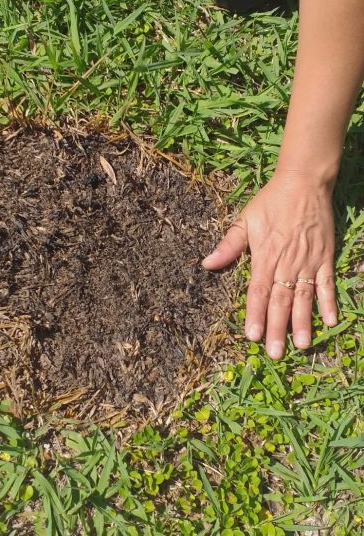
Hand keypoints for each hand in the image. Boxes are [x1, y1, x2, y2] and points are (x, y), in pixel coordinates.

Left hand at [202, 170, 337, 358]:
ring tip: (301, 345)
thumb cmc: (271, 201)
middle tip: (275, 353)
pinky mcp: (325, 257)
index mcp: (265, 256)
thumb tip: (207, 264)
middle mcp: (287, 263)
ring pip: (304, 297)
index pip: (258, 291)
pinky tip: (329, 321)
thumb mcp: (245, 220)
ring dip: (302, 322)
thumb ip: (228, 245)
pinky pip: (327, 284)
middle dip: (277, 328)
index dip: (255, 314)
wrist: (304, 182)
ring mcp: (308, 261)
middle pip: (281, 301)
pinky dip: (328, 302)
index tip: (253, 336)